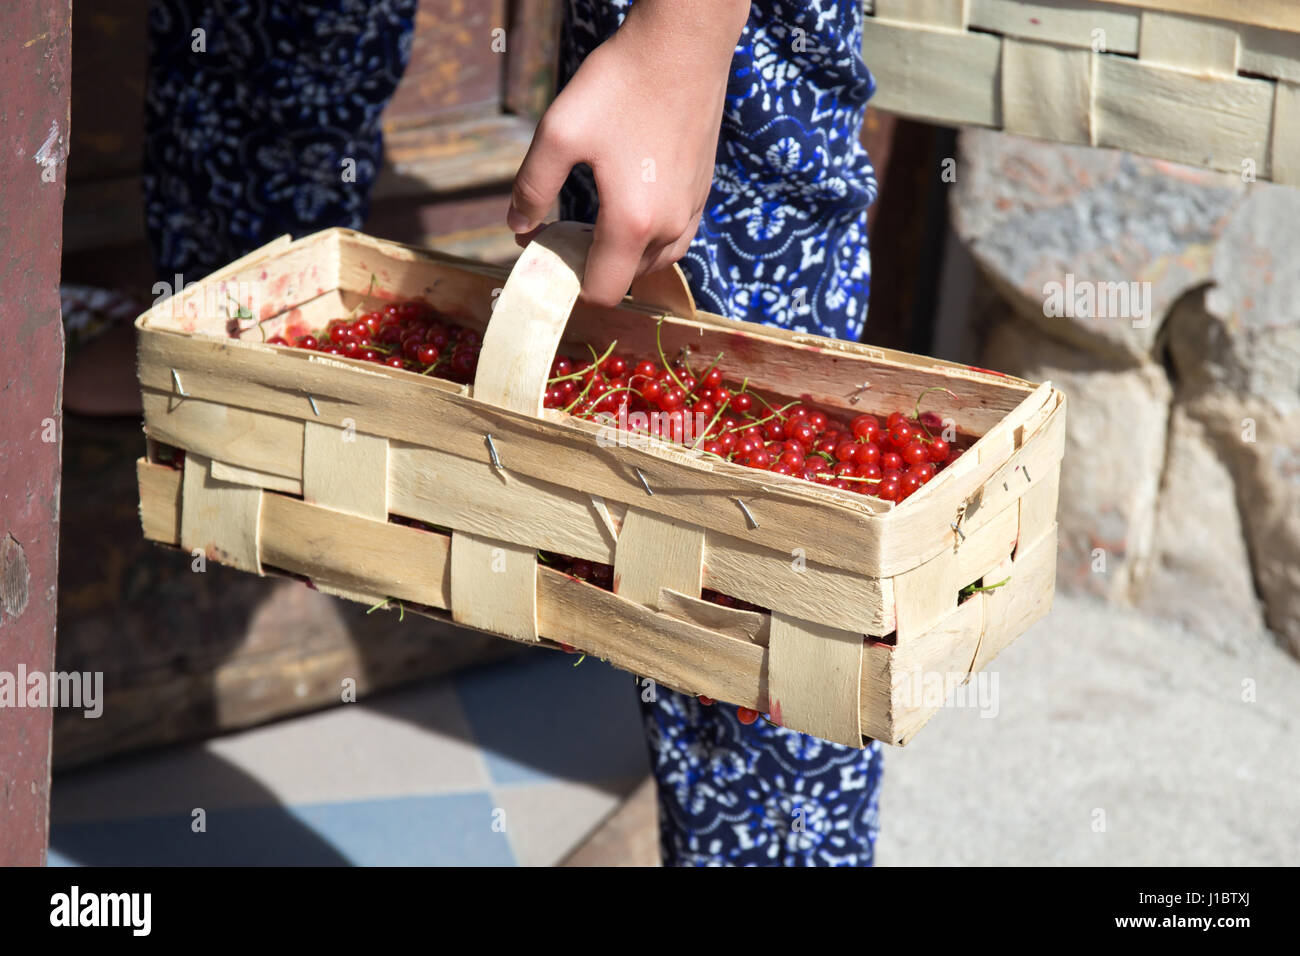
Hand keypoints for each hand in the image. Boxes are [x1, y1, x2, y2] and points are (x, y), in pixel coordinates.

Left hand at [507, 0, 749, 306]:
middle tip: (562, 229)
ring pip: (654, 260)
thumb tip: (518, 227)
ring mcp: (692, 211)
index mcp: (632, 223)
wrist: (682, 45)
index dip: (570, 284)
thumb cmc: (619, 85)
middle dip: (592, 265)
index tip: (549, 253)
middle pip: (627, 278)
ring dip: (622, 253)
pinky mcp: (702, 192)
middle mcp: (669, 227)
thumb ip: (532, 188)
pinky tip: (628, 199)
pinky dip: (648, 235)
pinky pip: (675, 236)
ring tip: (596, 218)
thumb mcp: (558, 133)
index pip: (603, 291)